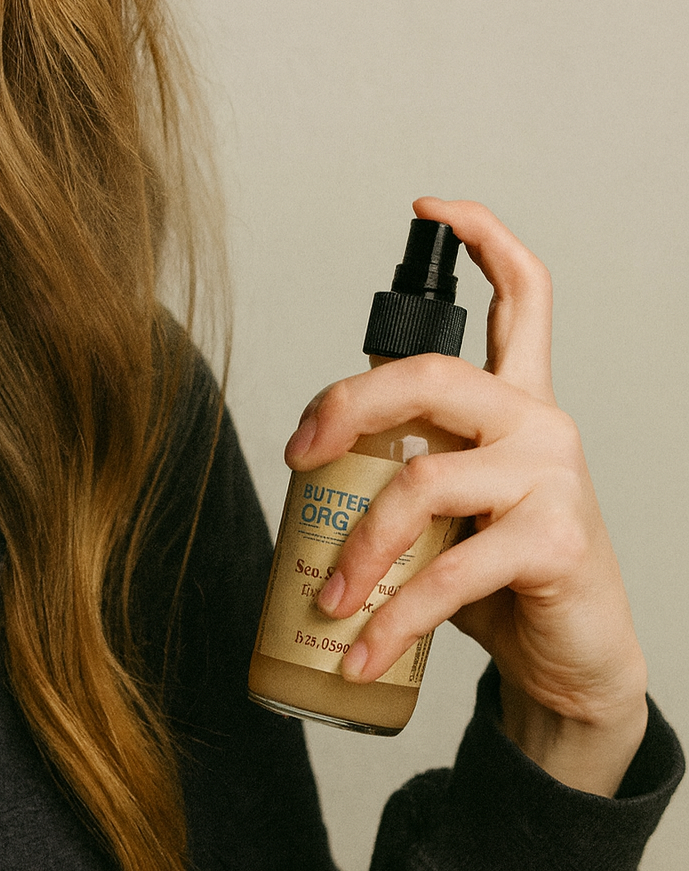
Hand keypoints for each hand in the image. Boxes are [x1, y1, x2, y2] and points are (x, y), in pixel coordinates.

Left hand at [284, 198, 647, 796]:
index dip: (482, 238)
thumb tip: (310, 473)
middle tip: (296, 457)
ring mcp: (552, 479)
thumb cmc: (505, 583)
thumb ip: (408, 475)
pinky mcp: (553, 542)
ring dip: (357, 551)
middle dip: (346, 408)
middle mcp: (540, 424)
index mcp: (519, 404)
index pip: (523, 297)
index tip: (428, 208)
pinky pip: (447, 573)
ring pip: (422, 483)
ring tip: (329, 602)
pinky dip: (391, 620)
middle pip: (432, 375)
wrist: (573, 662)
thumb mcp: (453, 515)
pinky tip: (362, 654)